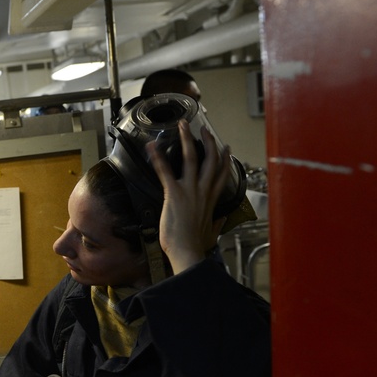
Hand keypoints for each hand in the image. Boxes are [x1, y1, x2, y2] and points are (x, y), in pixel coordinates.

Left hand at [148, 119, 229, 273]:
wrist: (187, 252)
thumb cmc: (196, 246)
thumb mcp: (211, 233)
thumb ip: (217, 224)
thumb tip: (222, 220)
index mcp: (211, 200)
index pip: (222, 175)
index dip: (225, 160)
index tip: (226, 148)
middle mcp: (203, 191)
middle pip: (211, 160)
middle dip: (209, 142)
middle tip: (204, 129)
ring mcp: (190, 190)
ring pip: (192, 158)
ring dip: (187, 139)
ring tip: (182, 125)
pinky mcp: (174, 193)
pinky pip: (165, 171)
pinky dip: (158, 157)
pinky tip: (151, 146)